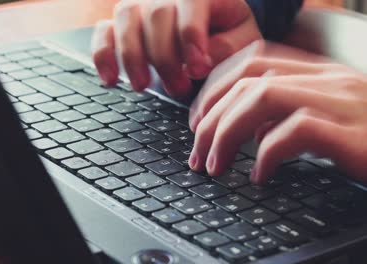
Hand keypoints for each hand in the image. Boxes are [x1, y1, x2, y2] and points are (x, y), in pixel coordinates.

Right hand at [91, 0, 261, 97]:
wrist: (212, 31)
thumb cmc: (228, 36)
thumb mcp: (243, 40)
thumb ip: (228, 47)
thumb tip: (199, 61)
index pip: (191, 4)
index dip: (191, 37)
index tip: (197, 69)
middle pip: (156, 15)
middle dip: (165, 57)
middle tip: (178, 88)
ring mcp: (141, 6)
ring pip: (127, 19)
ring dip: (133, 57)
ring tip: (142, 87)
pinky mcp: (121, 25)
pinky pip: (103, 32)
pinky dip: (102, 55)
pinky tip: (110, 80)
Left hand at [188, 40, 366, 183]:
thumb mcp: (327, 122)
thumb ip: (289, 116)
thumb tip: (249, 131)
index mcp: (321, 72)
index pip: (254, 58)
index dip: (216, 86)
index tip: (198, 119)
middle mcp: (330, 78)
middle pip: (249, 79)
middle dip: (211, 116)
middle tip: (197, 151)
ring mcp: (343, 101)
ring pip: (262, 97)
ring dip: (226, 133)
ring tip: (214, 165)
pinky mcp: (352, 133)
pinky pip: (293, 132)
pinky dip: (265, 155)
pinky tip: (259, 177)